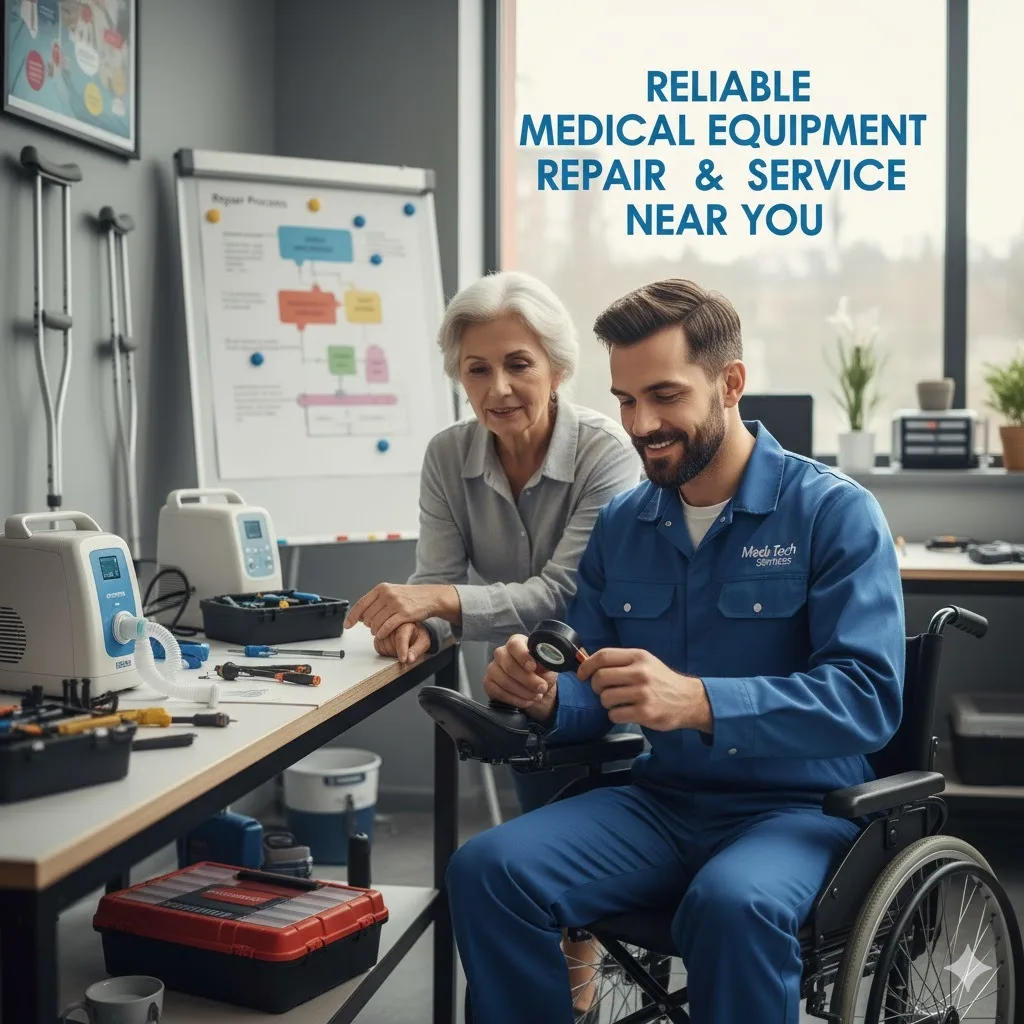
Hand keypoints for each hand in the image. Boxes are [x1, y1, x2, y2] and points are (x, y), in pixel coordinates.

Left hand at [345, 583, 459, 640]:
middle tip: (374, 627)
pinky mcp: (404, 614)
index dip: (352, 616)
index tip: (347, 625)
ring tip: (379, 631)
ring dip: (375, 631)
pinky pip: (387, 627)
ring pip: (376, 623)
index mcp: (382, 588)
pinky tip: (383, 633)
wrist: (429, 596)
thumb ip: (375, 602)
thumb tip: (359, 615)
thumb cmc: (408, 597)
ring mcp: (396, 604)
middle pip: (368, 616)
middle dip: (368, 625)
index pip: (361, 604)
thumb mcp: (391, 593)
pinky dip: (382, 633)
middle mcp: (387, 594)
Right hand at [373, 622, 431, 663]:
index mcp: (407, 623)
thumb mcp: (423, 642)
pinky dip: (384, 650)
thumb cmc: (418, 636)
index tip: (403, 660)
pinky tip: (392, 647)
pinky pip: (377, 646)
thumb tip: (409, 659)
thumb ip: (417, 651)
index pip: (401, 637)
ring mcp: (385, 627)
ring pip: (382, 645)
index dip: (402, 650)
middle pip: (390, 643)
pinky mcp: (378, 632)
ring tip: (399, 649)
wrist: (413, 630)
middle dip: (397, 652)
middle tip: (405, 653)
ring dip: (390, 652)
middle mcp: (393, 623)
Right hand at [483, 634, 557, 723]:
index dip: (523, 656)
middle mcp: (501, 653)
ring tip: (537, 696)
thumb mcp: (548, 665)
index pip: (515, 645)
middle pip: (509, 666)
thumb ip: (546, 661)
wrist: (535, 689)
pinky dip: (515, 699)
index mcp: (516, 643)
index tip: (533, 667)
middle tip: (542, 688)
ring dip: (523, 692)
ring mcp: (492, 668)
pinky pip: (499, 692)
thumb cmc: (542, 672)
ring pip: (504, 681)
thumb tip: (548, 660)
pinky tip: (526, 701)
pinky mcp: (488, 683)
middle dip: (528, 680)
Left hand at [578, 648, 711, 731]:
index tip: (582, 675)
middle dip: (596, 687)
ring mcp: (643, 693)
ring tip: (618, 702)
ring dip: (606, 703)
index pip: (603, 656)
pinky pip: (614, 715)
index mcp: (638, 656)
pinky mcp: (645, 712)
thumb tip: (588, 664)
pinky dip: (615, 715)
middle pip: (600, 677)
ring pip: (605, 698)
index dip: (587, 666)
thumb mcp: (645, 662)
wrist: (689, 700)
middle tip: (603, 691)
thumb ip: (620, 662)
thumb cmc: (661, 681)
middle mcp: (641, 673)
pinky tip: (626, 712)